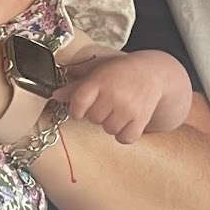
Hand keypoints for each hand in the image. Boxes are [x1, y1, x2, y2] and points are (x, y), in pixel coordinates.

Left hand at [57, 49, 192, 143]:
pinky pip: (125, 138)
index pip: (78, 103)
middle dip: (97, 114)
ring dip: (111, 124)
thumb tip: (55, 95)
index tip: (81, 108)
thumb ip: (76, 84)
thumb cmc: (121, 72)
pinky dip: (125, 134)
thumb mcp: (98, 71)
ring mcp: (128, 108)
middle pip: (93, 119)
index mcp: (99, 80)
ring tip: (119, 110)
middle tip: (107, 103)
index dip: (76, 110)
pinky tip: (127, 122)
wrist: (154, 72)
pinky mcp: (141, 119)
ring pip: (109, 130)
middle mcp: (113, 94)